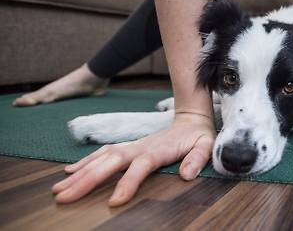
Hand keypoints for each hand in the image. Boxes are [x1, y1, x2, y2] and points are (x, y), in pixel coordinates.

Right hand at [52, 112, 214, 205]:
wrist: (191, 119)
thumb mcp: (205, 145)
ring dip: (79, 173)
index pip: (139, 167)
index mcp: (157, 151)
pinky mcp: (127, 147)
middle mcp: (139, 148)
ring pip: (100, 159)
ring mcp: (131, 146)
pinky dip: (85, 162)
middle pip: (109, 163)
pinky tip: (69, 172)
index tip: (114, 201)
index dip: (127, 183)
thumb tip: (187, 174)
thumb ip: (197, 158)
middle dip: (86, 180)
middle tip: (64, 197)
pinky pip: (102, 153)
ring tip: (58, 189)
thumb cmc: (198, 136)